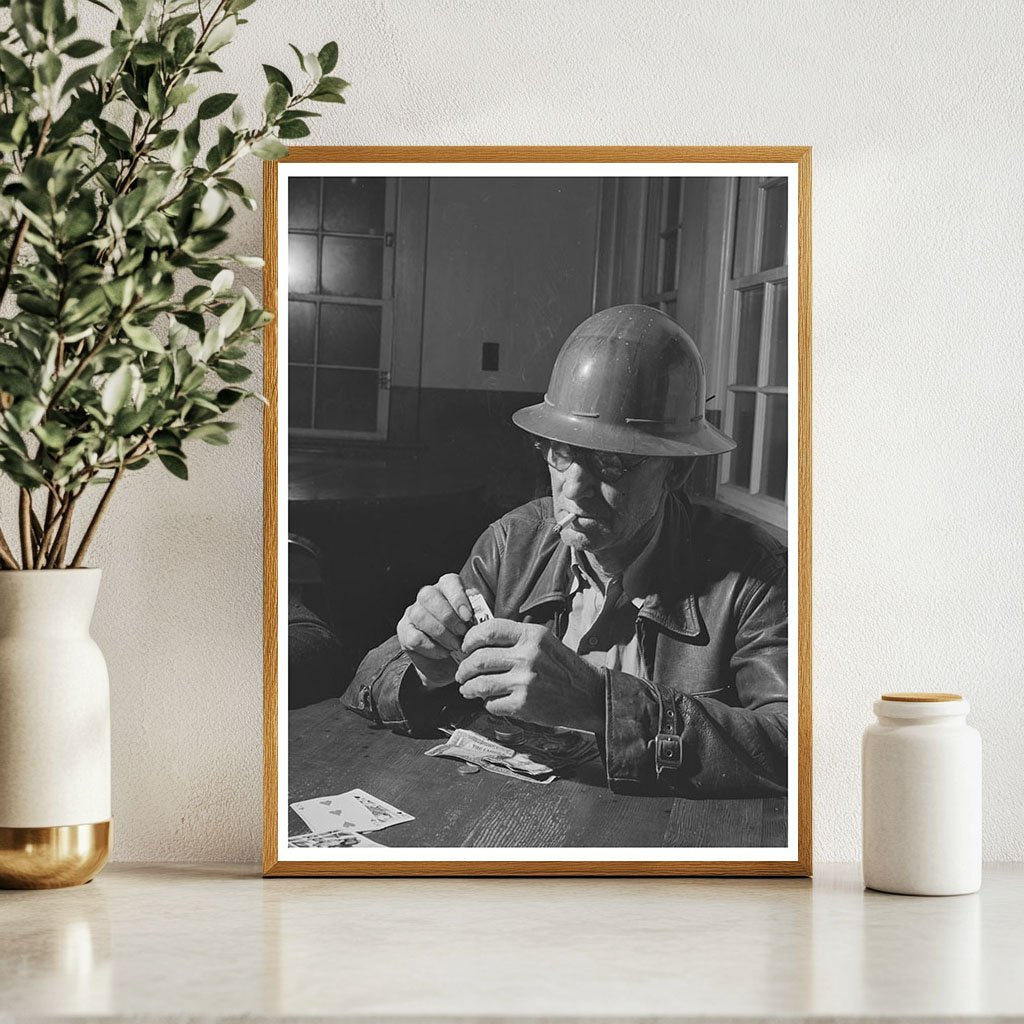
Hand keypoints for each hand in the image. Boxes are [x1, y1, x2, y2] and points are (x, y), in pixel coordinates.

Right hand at [396, 573, 473, 687]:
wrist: (449, 664)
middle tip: (461, 633)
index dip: (458, 597)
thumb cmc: (465, 638)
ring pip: (420, 615)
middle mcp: (427, 596)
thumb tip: (482, 612)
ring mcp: (412, 612)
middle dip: (447, 616)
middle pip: (429, 595)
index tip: (468, 617)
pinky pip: (414, 637)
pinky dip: (431, 647)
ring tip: (455, 645)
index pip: (449, 581)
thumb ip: (479, 615)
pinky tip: (444, 653)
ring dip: (440, 633)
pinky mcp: (404, 631)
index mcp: (447, 588)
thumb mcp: (476, 625)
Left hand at [455, 619, 605, 732]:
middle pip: (479, 659)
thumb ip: (516, 639)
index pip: (489, 630)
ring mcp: (525, 681)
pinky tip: (492, 701)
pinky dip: (487, 704)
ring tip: (468, 689)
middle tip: (462, 673)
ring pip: (480, 684)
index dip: (470, 639)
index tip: (465, 647)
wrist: (588, 695)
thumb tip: (479, 643)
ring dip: (469, 688)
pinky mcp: (524, 704)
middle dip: (464, 668)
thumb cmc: (563, 668)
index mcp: (532, 635)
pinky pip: (492, 704)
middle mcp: (528, 656)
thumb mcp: (544, 642)